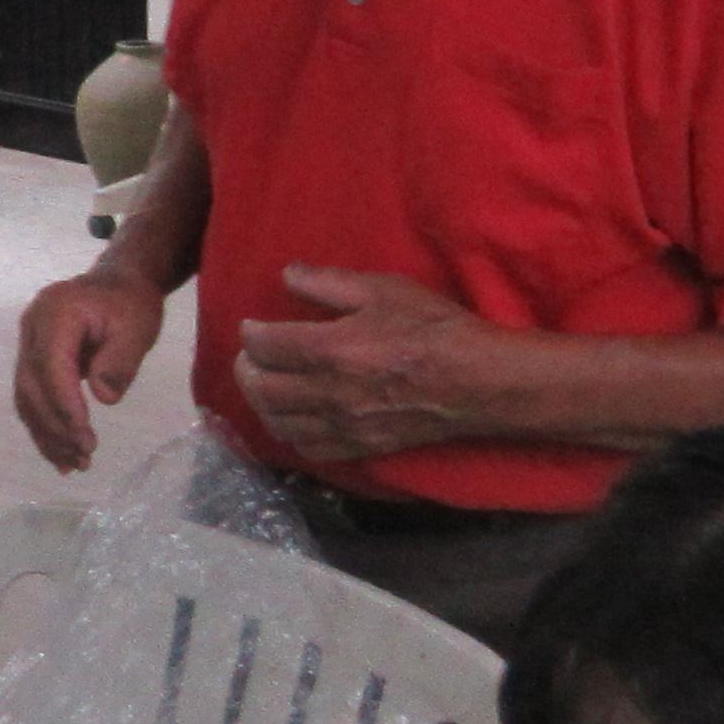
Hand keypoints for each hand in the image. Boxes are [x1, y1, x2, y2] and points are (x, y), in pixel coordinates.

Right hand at [11, 265, 169, 474]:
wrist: (117, 283)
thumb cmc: (130, 304)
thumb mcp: (137, 328)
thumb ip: (120, 361)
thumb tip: (103, 398)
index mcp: (56, 312)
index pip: (51, 365)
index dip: (64, 404)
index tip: (86, 437)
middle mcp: (31, 327)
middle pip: (33, 385)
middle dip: (55, 426)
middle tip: (85, 457)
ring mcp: (27, 342)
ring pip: (26, 396)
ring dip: (47, 433)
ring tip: (74, 464)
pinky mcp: (30, 358)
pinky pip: (31, 396)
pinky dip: (44, 426)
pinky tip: (60, 453)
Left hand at [233, 265, 524, 463]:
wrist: (476, 381)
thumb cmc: (432, 327)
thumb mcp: (382, 289)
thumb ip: (328, 282)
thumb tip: (286, 275)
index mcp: (331, 349)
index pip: (266, 346)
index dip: (251, 334)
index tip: (252, 326)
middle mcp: (329, 392)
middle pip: (262, 388)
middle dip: (247, 369)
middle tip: (250, 357)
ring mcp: (343, 425)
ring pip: (278, 423)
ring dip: (260, 404)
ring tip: (263, 385)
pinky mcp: (359, 447)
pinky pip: (307, 449)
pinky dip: (289, 433)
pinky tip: (291, 418)